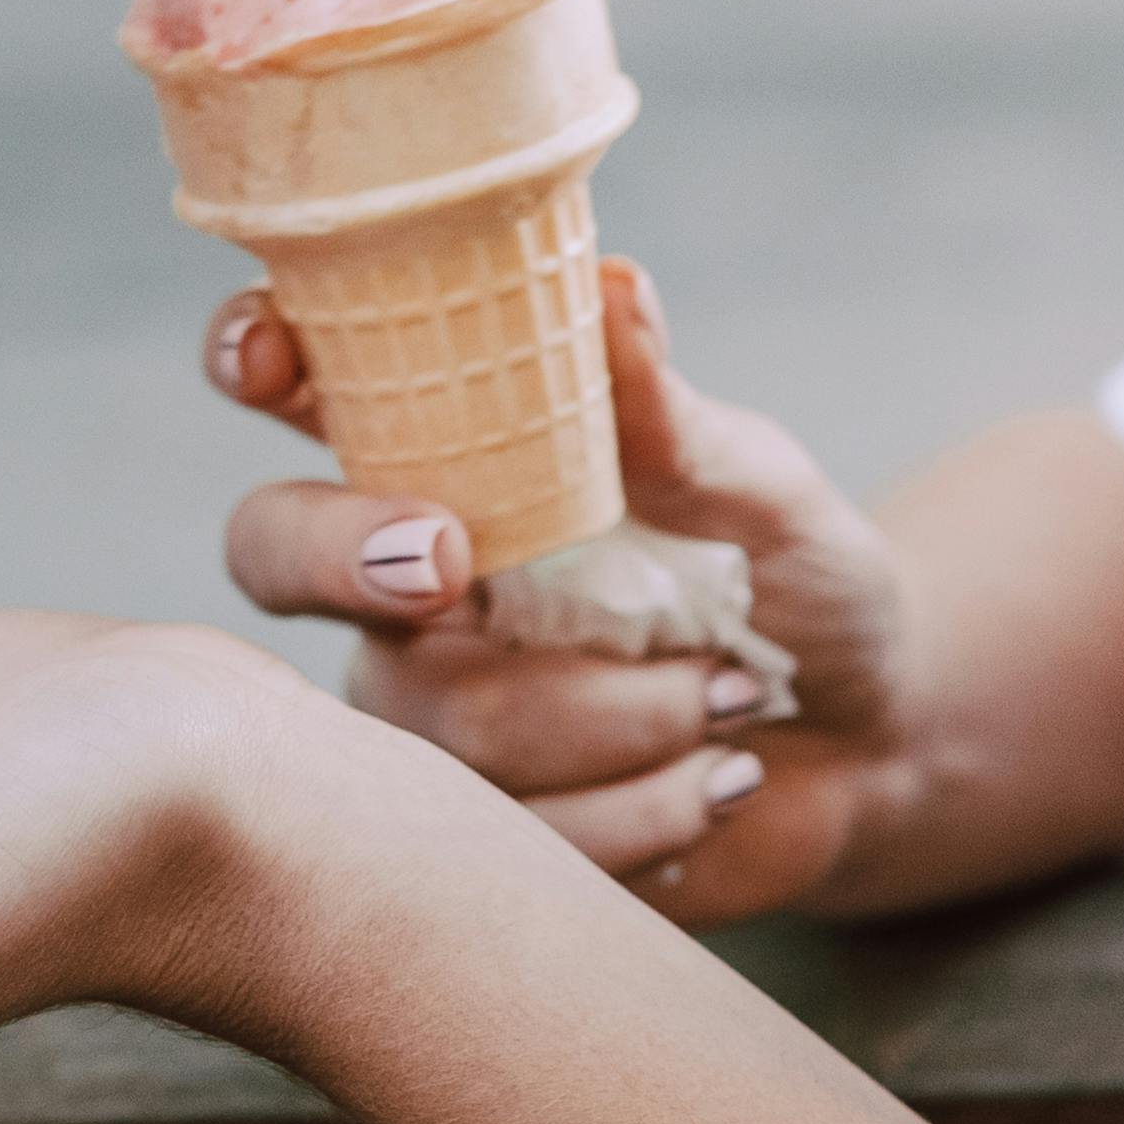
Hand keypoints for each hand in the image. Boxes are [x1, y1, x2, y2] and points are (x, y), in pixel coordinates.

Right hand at [213, 260, 923, 923]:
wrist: (871, 745)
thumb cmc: (794, 582)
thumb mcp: (760, 489)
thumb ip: (672, 417)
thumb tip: (613, 290)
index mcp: (455, 457)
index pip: (308, 384)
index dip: (253, 354)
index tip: (268, 363)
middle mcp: (402, 580)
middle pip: (275, 552)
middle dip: (343, 553)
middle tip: (450, 565)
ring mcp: (426, 712)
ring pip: (451, 722)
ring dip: (626, 712)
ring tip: (732, 694)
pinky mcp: (476, 834)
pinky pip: (524, 832)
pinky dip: (654, 805)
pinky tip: (719, 778)